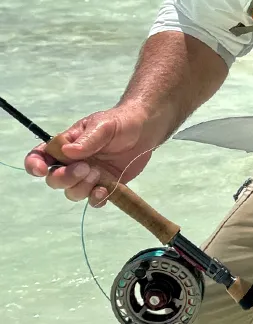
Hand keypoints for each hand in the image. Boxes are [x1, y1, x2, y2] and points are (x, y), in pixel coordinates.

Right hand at [23, 106, 155, 207]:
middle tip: (86, 168)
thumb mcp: (104, 125)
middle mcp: (73, 163)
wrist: (145, 131)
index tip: (42, 170)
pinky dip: (96, 199)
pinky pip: (93, 200)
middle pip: (55, 180)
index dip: (35, 165)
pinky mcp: (104, 185)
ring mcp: (88, 176)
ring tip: (99, 174)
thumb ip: (88, 139)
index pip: (40, 156)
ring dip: (82, 188)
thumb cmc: (120, 123)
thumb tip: (67, 152)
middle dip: (65, 178)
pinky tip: (105, 191)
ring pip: (72, 193)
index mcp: (66, 146)